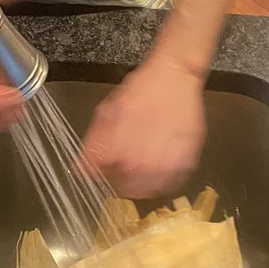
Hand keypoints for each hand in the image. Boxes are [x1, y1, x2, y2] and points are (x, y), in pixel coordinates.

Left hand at [81, 54, 206, 198]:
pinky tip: (162, 161)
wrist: (175, 76)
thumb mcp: (107, 112)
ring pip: (150, 190)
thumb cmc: (139, 91)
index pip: (105, 183)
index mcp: (117, 154)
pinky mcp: (187, 163)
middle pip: (127, 191)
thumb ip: (93, 144)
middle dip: (124, 179)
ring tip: (146, 163)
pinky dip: (165, 177)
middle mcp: (141, 165)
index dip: (105, 174)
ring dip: (145, 181)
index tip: (108, 166)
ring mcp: (166, 166)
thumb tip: (82, 171)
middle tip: (128, 162)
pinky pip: (172, 183)